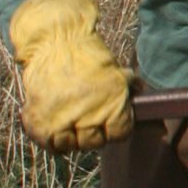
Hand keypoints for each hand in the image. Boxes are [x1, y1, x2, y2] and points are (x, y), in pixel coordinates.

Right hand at [8, 0, 132, 149]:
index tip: (109, 122)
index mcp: (113, 104)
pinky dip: (52, 139)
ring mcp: (64, 121)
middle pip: (95, 143)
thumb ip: (128, 90)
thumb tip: (146, 103)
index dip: (115, 128)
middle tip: (86, 120)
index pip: (119, 134)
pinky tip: (55, 128)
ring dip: (72, 137)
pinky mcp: (41, 123)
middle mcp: (89, 116)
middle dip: (93, 133)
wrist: (54, 41)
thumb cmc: (87, 54)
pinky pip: (50, 144)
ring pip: (72, 146)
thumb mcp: (115, 71)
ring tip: (69, 122)